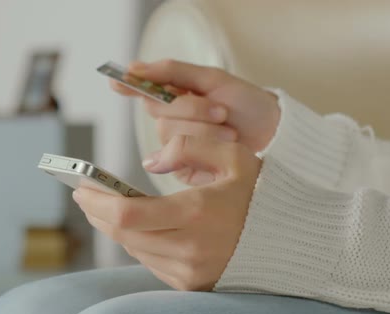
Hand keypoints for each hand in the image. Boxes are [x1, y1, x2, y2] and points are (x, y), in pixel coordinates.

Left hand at [72, 135, 261, 290]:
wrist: (289, 238)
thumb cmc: (262, 194)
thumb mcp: (234, 156)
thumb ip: (191, 147)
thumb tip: (150, 162)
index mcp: (196, 213)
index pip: (127, 215)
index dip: (96, 201)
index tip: (81, 187)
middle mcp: (189, 248)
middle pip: (123, 234)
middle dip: (98, 213)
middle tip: (87, 194)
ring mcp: (189, 271)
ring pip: (134, 249)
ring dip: (117, 228)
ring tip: (108, 207)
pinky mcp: (191, 283)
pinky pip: (151, 262)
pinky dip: (139, 243)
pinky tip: (139, 227)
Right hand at [111, 59, 280, 152]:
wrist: (274, 135)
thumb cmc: (247, 104)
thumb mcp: (214, 79)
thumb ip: (173, 71)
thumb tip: (134, 68)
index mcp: (175, 97)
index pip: (143, 90)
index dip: (127, 85)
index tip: (115, 81)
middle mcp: (171, 121)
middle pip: (158, 112)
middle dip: (192, 110)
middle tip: (222, 112)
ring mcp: (176, 146)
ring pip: (169, 134)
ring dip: (204, 131)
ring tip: (231, 131)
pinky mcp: (184, 169)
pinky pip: (180, 156)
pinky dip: (205, 148)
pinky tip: (223, 146)